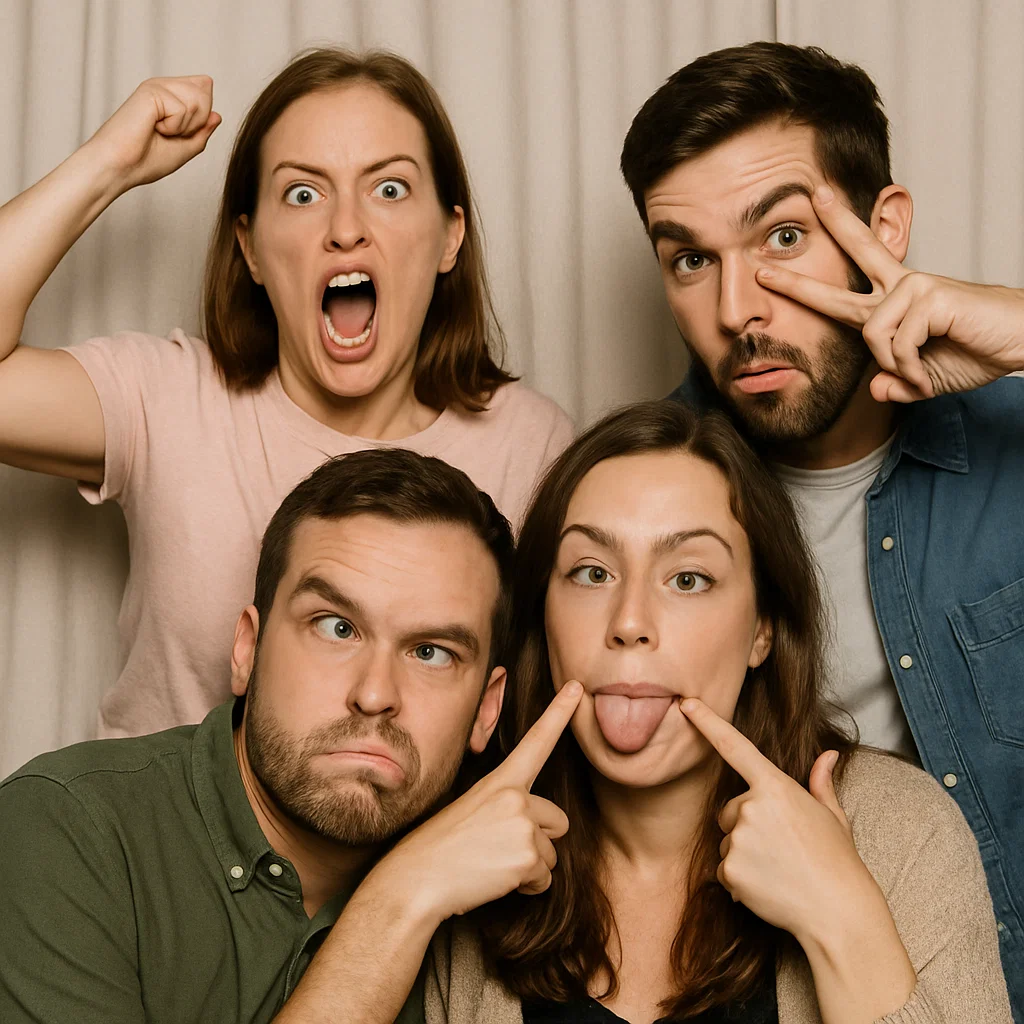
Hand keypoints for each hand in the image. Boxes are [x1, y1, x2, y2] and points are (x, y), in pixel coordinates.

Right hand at [86, 76, 220, 190]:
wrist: (120, 168)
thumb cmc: (146, 160)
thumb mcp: (185, 148)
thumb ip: (203, 131)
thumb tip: (217, 114)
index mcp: (171, 96)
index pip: (205, 87)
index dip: (203, 114)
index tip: (179, 132)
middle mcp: (164, 86)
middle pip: (206, 90)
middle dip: (197, 121)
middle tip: (170, 133)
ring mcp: (156, 86)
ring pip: (198, 98)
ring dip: (185, 125)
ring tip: (161, 131)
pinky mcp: (151, 91)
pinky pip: (183, 109)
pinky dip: (173, 127)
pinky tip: (153, 128)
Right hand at [377, 681, 582, 921]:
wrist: (416, 879)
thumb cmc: (439, 849)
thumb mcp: (471, 811)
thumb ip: (506, 808)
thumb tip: (536, 833)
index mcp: (500, 781)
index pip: (536, 741)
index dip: (559, 712)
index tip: (578, 686)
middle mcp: (515, 796)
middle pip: (557, 822)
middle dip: (538, 841)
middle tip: (497, 850)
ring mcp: (523, 824)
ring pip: (551, 854)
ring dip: (528, 867)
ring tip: (491, 866)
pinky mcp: (527, 855)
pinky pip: (544, 879)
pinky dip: (526, 887)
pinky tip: (494, 881)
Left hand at [679, 698, 876, 944]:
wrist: (838, 912)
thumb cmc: (837, 861)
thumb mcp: (832, 817)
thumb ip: (820, 783)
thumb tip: (829, 754)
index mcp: (776, 787)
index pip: (735, 746)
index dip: (708, 722)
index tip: (685, 703)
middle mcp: (752, 807)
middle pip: (730, 809)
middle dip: (746, 824)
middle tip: (780, 847)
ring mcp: (739, 838)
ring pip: (727, 840)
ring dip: (744, 853)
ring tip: (778, 868)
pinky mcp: (730, 868)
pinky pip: (723, 869)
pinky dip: (739, 879)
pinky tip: (767, 886)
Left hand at [756, 186, 1023, 401]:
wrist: (1019, 344)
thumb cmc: (976, 353)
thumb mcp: (923, 380)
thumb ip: (895, 383)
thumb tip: (874, 388)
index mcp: (891, 304)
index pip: (843, 288)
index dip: (806, 281)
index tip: (772, 268)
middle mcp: (899, 287)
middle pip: (855, 252)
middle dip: (818, 243)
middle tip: (774, 244)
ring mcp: (914, 286)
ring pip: (873, 333)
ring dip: (897, 365)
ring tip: (921, 374)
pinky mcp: (930, 294)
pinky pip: (898, 342)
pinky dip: (912, 367)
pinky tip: (930, 369)